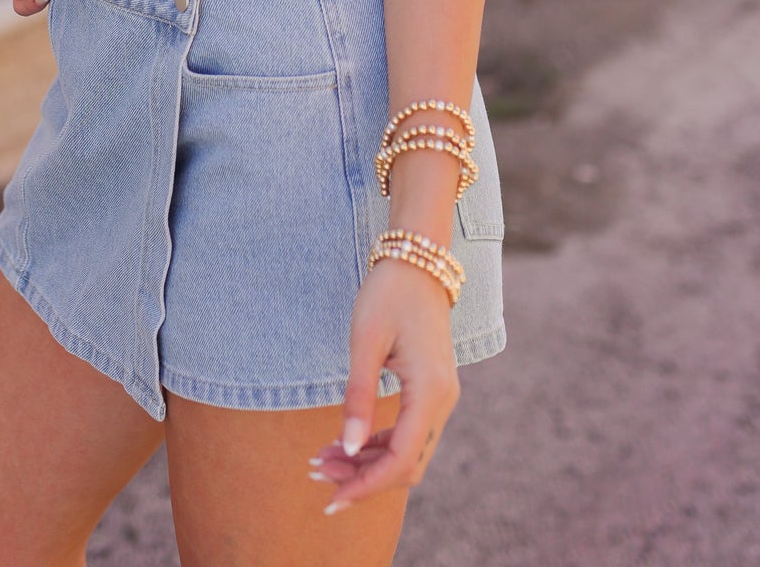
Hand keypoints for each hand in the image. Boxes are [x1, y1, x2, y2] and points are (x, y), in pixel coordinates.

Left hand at [309, 257, 459, 513]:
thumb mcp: (365, 342)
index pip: (400, 460)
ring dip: (368, 463)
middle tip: (317, 471)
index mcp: (429, 391)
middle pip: (406, 464)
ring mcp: (441, 396)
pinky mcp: (431, 390)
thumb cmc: (388, 294)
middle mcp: (443, 400)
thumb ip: (357, 398)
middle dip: (362, 477)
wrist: (417, 261)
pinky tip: (346, 443)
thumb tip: (346, 450)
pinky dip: (378, 444)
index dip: (365, 485)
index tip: (330, 498)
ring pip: (407, 452)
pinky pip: (408, 432)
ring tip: (322, 459)